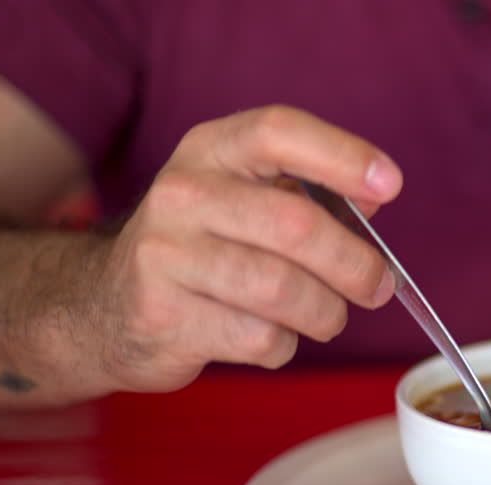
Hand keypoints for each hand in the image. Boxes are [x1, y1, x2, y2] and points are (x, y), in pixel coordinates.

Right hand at [88, 105, 401, 392]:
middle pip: (295, 225)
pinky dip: (283, 346)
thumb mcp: (242, 200)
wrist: (101, 307)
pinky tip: (271, 338)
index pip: (278, 132)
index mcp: (209, 151)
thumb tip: (373, 196)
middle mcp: (182, 194)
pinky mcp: (164, 317)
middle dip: (355, 265)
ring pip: (282, 289)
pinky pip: (258, 337)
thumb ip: (308, 193)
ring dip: (324, 313)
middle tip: (377, 286)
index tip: (390, 184)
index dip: (342, 156)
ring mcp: (166, 256)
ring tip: (327, 317)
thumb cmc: (198, 249)